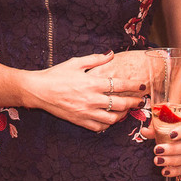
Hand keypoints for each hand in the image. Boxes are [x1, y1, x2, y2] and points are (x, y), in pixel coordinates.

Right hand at [25, 52, 146, 131]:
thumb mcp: (75, 63)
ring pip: (112, 118)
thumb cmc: (55, 75)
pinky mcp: (80, 120)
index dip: (135, 86)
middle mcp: (92, 99)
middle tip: (140, 100)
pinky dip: (107, 124)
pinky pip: (99, 127)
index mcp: (92, 83)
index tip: (143, 86)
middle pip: (121, 104)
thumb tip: (111, 54)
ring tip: (126, 110)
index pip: (120, 85)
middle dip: (134, 102)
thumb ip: (95, 59)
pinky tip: (109, 119)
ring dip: (123, 115)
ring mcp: (86, 112)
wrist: (38, 91)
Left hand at [140, 115, 180, 177]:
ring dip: (171, 161)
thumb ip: (154, 126)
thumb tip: (144, 131)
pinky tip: (165, 171)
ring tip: (157, 160)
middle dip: (173, 149)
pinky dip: (175, 171)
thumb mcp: (162, 121)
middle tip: (157, 150)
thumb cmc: (170, 124)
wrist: (176, 130)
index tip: (171, 135)